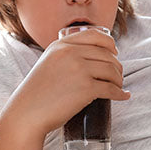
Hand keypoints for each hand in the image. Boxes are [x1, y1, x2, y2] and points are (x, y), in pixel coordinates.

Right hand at [2, 28, 129, 137]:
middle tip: (117, 76)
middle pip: (106, 54)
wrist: (27, 113)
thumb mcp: (47, 63)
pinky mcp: (86, 89)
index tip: (114, 53)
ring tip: (118, 86)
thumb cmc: (36, 94)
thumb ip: (64, 56)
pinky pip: (111, 89)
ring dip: (119, 79)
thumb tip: (89, 59)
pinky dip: (120, 93)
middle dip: (116, 66)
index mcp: (61, 44)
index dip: (109, 44)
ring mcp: (79, 70)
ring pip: (111, 70)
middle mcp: (71, 53)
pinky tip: (123, 96)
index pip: (95, 36)